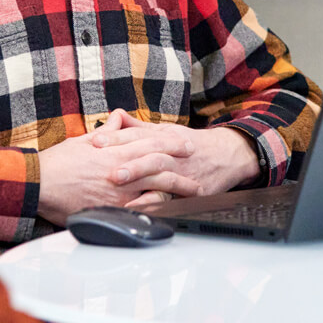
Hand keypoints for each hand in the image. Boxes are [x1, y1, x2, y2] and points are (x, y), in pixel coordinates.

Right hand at [36, 111, 200, 223]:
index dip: (173, 143)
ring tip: (192, 195)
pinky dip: (157, 209)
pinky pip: (140, 211)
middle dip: (183, 172)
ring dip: (176, 192)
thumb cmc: (58, 163)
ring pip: (156, 190)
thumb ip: (107, 132)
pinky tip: (169, 212)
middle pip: (161, 169)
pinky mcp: (112, 210)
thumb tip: (118, 119)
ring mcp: (119, 193)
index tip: (187, 145)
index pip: (152, 144)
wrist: (39, 183)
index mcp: (116, 152)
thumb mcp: (84, 140)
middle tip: (198, 173)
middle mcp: (121, 171)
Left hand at [89, 110, 259, 205]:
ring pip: (159, 171)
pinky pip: (170, 195)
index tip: (95, 141)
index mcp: (163, 137)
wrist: (227, 156)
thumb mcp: (166, 131)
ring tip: (117, 181)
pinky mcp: (188, 189)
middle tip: (103, 162)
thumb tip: (116, 116)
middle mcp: (171, 152)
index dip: (116, 137)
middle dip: (126, 156)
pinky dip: (152, 202)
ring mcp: (180, 171)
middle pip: (147, 151)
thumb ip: (139, 127)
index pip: (137, 135)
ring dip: (138, 176)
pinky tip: (137, 206)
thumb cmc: (191, 144)